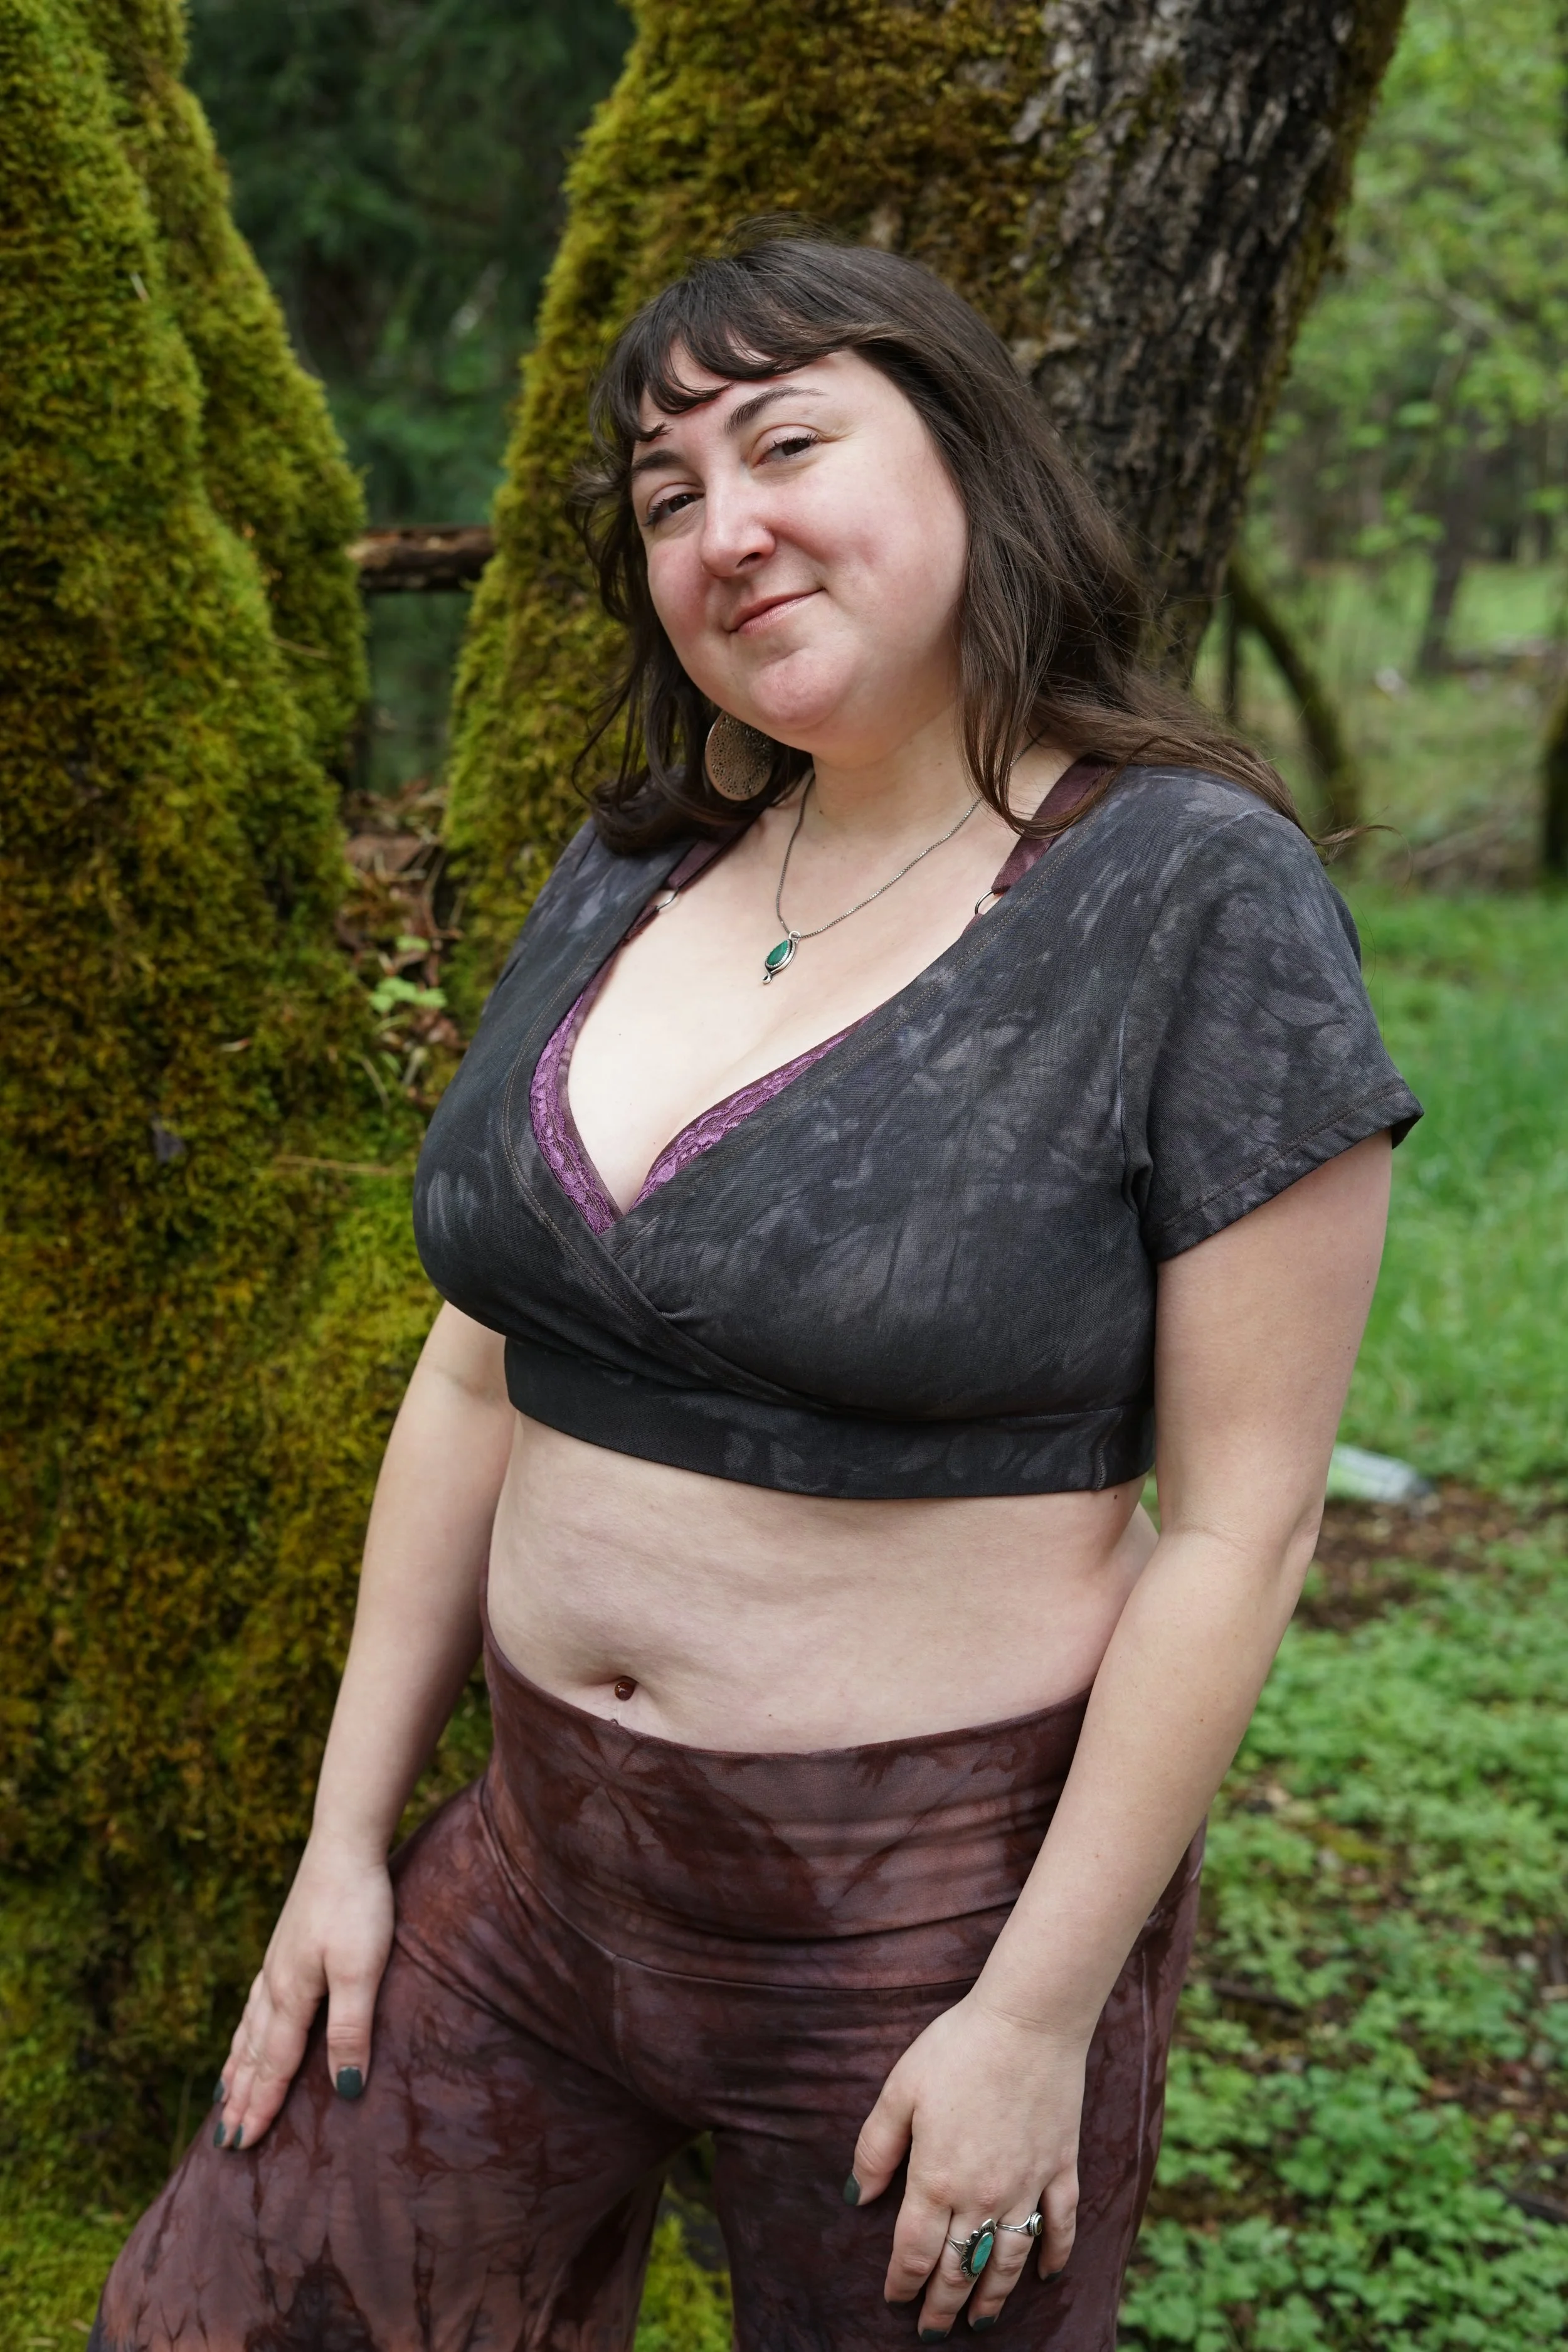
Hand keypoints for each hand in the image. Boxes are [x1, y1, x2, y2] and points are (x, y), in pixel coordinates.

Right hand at [212, 1835, 393, 2152]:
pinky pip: (258, 2002)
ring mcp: (278, 1962)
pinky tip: (248, 2027)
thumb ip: (352, 2028)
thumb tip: (344, 2091)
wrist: (345, 1843)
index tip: (240, 2146)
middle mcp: (276, 1983)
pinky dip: (247, 2030)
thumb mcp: (363, 1969)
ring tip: (224, 2095)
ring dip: (237, 2066)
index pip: (273, 2066)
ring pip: (250, 2028)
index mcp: (292, 1995)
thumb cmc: (358, 1904)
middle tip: (222, 2140)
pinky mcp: (288, 1944)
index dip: (260, 2108)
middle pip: (252, 2053)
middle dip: (239, 2097)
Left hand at [849, 1992, 1086, 2336]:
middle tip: (932, 2331)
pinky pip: (1060, 2226)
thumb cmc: (957, 2048)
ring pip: (1008, 2260)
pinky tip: (1046, 2275)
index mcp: (936, 2180)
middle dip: (942, 2304)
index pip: (915, 2252)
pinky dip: (1054, 2255)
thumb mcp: (899, 2091)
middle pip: (959, 2268)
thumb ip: (875, 2148)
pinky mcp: (1062, 2168)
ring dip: (992, 2296)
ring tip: (980, 2321)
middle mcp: (982, 2196)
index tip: (895, 2301)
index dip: (903, 2283)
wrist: (1028, 2021)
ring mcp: (1026, 2186)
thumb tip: (854, 2196)